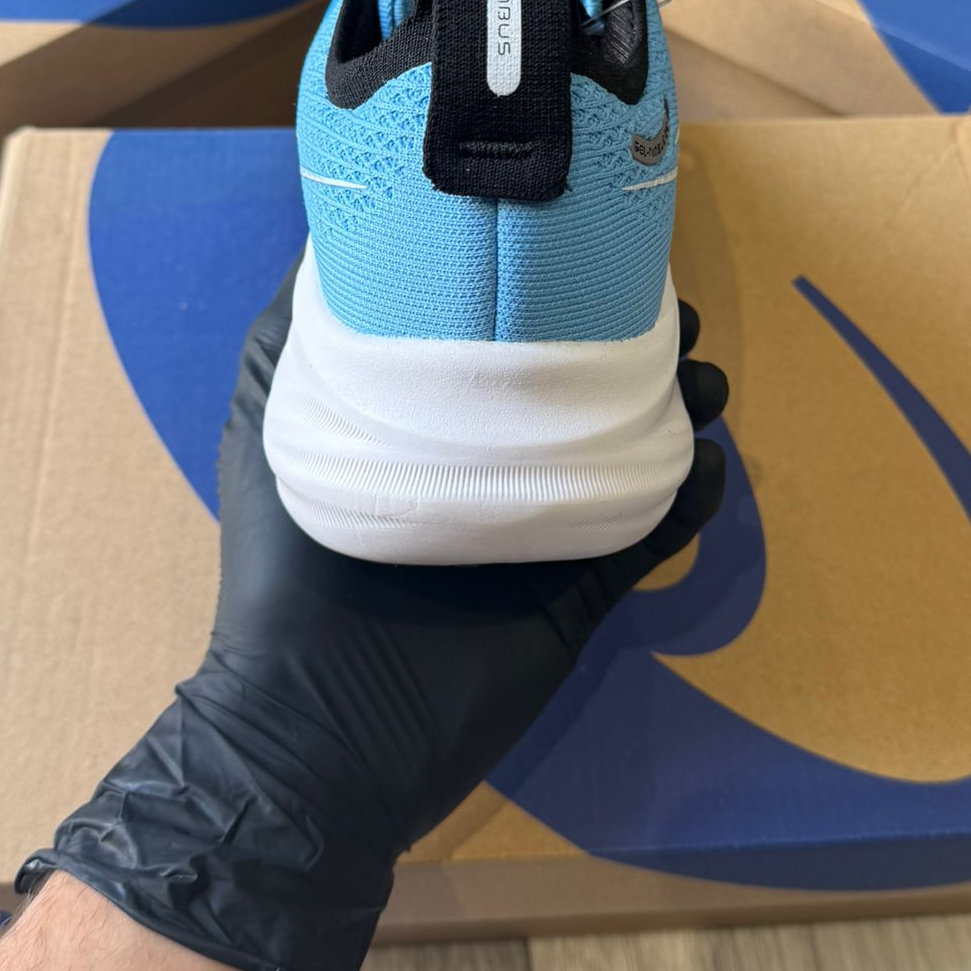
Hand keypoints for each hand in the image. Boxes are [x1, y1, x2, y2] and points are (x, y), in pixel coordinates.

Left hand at [20, 266, 727, 970]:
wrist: (315, 733)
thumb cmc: (285, 571)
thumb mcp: (266, 433)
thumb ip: (290, 341)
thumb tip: (334, 238)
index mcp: (427, 430)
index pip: (505, 347)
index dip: (557, 299)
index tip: (598, 255)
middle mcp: (489, 472)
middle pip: (580, 395)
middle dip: (637, 348)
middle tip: (678, 320)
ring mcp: (539, 537)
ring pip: (629, 457)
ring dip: (678, 413)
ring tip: (703, 386)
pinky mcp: (577, 598)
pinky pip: (647, 537)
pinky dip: (687, 500)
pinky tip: (704, 464)